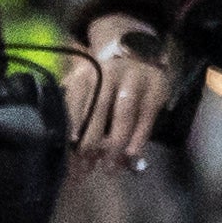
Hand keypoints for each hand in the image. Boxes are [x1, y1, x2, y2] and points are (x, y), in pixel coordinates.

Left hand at [65, 18, 179, 168]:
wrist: (138, 53)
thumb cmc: (103, 80)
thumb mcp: (84, 85)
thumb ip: (73, 107)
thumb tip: (66, 144)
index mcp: (85, 75)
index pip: (74, 104)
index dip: (71, 128)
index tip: (68, 151)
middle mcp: (109, 75)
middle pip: (98, 111)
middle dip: (91, 143)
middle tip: (86, 168)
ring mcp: (134, 81)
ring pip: (123, 116)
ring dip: (115, 145)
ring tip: (109, 168)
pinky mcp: (155, 90)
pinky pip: (145, 118)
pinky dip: (138, 138)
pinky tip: (131, 155)